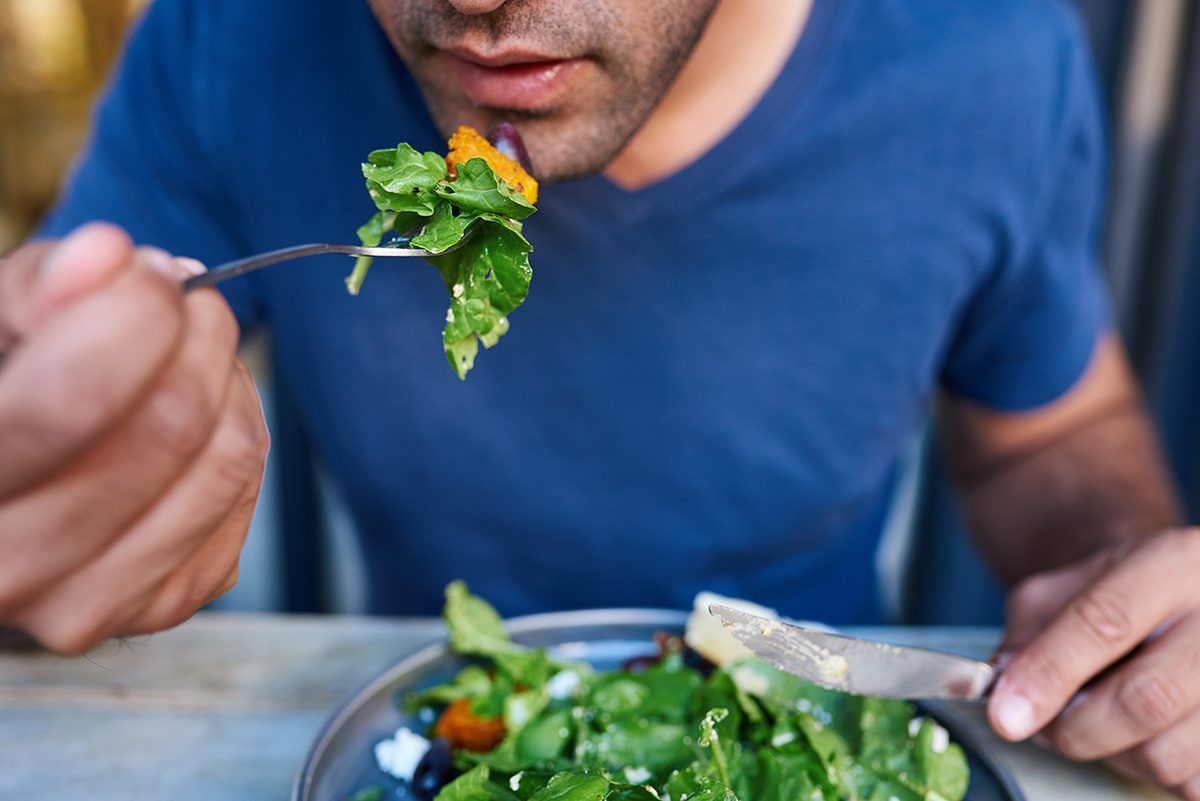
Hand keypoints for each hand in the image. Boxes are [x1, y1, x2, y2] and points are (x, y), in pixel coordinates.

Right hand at [0, 223, 267, 653]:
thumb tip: (109, 257)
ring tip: (202, 354)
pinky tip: (205, 418)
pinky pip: (244, 503)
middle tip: (196, 305)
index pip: (70, 401)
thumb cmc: (2, 390)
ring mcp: (84, 606)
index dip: (134, 316)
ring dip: (233, 385)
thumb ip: (39, 287)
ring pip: (225, 465)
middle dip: (200, 338)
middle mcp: (8, 568)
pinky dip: (241, 439)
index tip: (151, 275)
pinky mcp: (156, 609)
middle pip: (169, 429)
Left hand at [989, 527, 1199, 797]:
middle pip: (1146, 698)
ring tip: (1097, 722)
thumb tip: (1005, 687)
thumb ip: (1028, 634)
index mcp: (1172, 563)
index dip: (1049, 673)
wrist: (1172, 603)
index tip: (1006, 715)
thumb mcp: (1060, 591)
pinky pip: (1189, 782)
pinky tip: (1140, 734)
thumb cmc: (1111, 598)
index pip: (1105, 622)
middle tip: (1044, 727)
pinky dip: (1148, 769)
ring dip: (1111, 753)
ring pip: (1168, 754)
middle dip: (1076, 728)